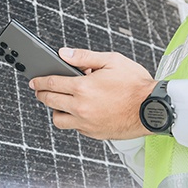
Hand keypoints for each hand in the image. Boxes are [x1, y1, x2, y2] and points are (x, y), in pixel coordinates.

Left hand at [28, 48, 155, 139]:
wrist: (153, 108)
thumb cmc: (136, 84)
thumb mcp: (112, 61)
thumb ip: (84, 57)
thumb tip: (63, 53)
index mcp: (83, 88)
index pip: (51, 84)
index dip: (39, 81)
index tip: (34, 81)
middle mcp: (81, 107)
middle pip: (50, 102)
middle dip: (42, 94)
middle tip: (41, 90)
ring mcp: (86, 123)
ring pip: (59, 120)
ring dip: (56, 110)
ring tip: (61, 102)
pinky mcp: (94, 133)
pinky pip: (75, 127)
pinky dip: (73, 119)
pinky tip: (81, 110)